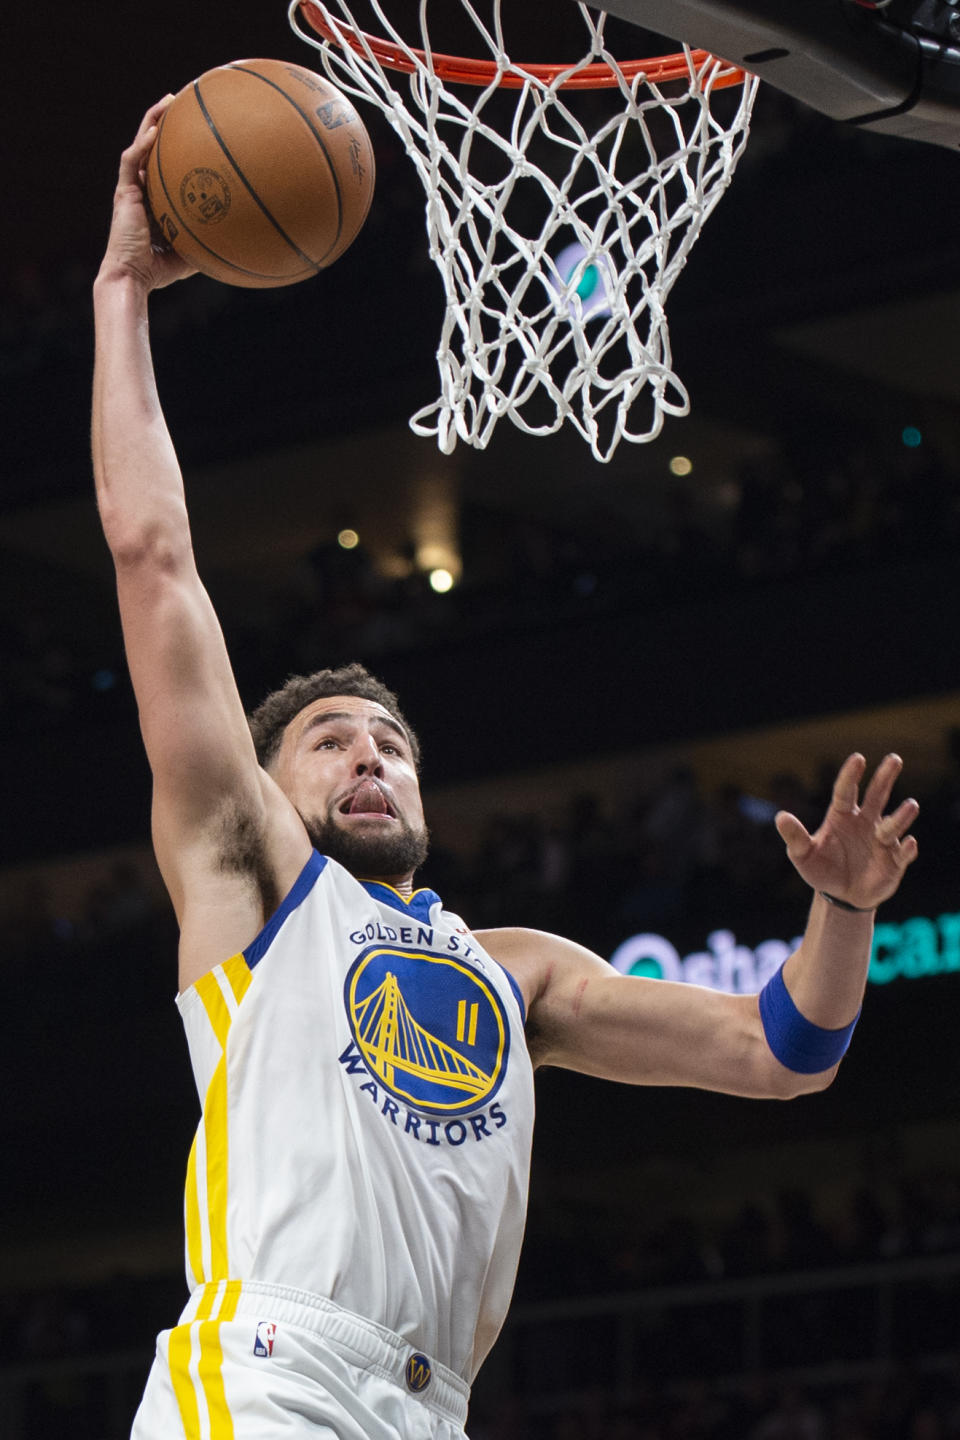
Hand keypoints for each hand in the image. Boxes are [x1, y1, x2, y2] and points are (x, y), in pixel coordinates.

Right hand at [98, 97, 196, 290]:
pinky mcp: (123, 193)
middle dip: (167, 118)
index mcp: (155, 195)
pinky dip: (142, 146)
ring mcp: (131, 187)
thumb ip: (208, 237)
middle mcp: (142, 186)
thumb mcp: (192, 250)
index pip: (166, 159)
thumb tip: (240, 238)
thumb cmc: (160, 270)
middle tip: (186, 98)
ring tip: (170, 99)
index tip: (199, 124)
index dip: (179, 140)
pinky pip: (131, 162)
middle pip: (154, 142)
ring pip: (140, 143)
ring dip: (153, 119)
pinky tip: (155, 132)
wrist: (133, 278)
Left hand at [775, 753, 918, 909]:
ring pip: (894, 824)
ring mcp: (882, 840)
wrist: (841, 896)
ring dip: (902, 816)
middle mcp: (865, 822)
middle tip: (894, 759)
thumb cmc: (822, 869)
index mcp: (842, 815)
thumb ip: (795, 837)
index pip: (846, 791)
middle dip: (885, 778)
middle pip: (877, 796)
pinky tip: (909, 843)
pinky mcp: (895, 861)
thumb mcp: (803, 855)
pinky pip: (903, 853)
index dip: (851, 776)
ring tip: (911, 805)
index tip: (858, 759)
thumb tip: (780, 817)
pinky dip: (907, 849)